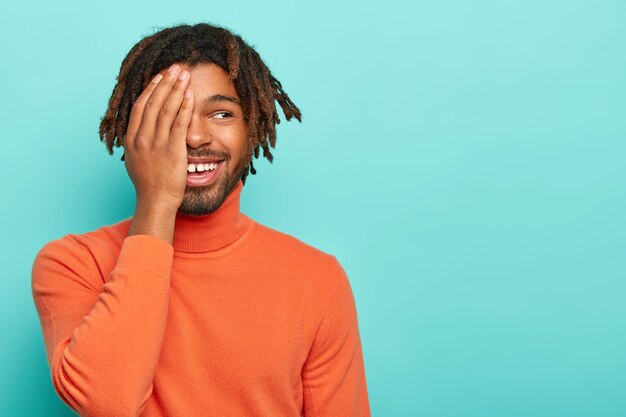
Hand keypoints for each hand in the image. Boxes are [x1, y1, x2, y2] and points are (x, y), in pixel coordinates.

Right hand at [122, 64, 193, 210]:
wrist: (155, 201)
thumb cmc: (148, 185)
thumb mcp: (134, 161)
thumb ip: (136, 144)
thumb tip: (137, 134)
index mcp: (131, 139)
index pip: (141, 106)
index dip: (151, 89)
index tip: (160, 77)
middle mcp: (142, 138)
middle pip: (154, 102)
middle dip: (166, 83)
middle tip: (175, 68)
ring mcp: (157, 144)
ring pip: (166, 109)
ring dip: (176, 89)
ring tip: (184, 75)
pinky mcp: (172, 150)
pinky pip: (179, 124)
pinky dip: (185, 107)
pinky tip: (190, 96)